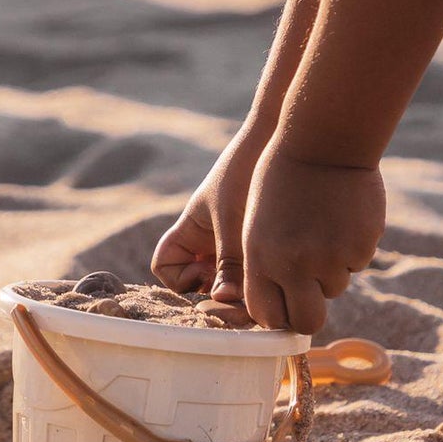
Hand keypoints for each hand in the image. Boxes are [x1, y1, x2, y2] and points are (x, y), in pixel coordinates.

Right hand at [152, 129, 265, 304]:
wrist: (277, 142)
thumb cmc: (246, 172)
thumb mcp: (232, 219)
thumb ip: (227, 260)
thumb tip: (223, 299)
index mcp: (191, 230)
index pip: (165, 266)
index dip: (178, 279)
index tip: (205, 273)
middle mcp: (208, 241)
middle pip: (197, 281)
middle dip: (214, 290)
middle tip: (240, 289)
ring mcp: (234, 245)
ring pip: (227, 282)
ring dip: (241, 287)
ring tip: (261, 280)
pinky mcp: (259, 246)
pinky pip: (252, 273)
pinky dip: (258, 279)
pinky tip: (276, 274)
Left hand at [241, 145, 384, 332]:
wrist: (322, 141)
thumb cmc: (280, 178)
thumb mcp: (256, 223)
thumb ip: (265, 265)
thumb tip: (280, 307)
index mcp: (261, 259)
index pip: (268, 316)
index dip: (276, 314)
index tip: (281, 304)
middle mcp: (296, 266)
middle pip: (307, 321)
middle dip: (308, 313)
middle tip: (310, 293)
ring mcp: (331, 258)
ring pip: (334, 288)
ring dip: (330, 270)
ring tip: (321, 229)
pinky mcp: (361, 247)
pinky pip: (356, 263)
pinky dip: (350, 248)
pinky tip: (341, 217)